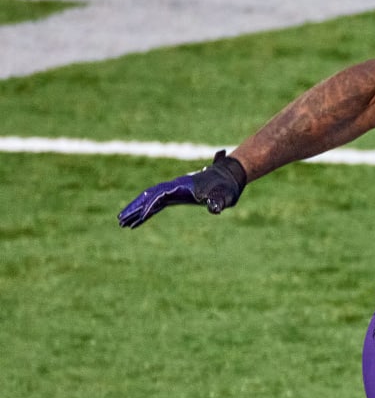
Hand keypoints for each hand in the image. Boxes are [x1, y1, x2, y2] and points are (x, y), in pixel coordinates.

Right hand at [118, 151, 247, 227]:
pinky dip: (146, 211)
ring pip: (150, 200)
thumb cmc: (228, 186)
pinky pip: (157, 204)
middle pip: (148, 196)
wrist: (231, 175)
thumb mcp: (225, 196)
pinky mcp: (176, 195)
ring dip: (136, 210)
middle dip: (134, 208)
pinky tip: (139, 219)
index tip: (141, 216)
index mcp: (181, 186)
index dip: (150, 205)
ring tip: (122, 222)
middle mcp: (174, 186)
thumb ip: (218, 201)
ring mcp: (174, 190)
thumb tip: (215, 209)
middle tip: (120, 220)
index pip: (160, 195)